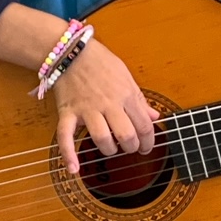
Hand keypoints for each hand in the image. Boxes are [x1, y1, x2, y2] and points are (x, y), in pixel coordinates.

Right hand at [52, 38, 157, 175]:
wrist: (72, 51)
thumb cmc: (100, 62)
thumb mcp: (126, 76)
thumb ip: (140, 99)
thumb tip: (155, 117)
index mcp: (126, 95)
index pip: (144, 126)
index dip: (149, 141)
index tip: (146, 147)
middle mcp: (109, 104)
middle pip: (126, 136)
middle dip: (131, 147)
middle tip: (130, 148)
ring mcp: (88, 110)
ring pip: (102, 139)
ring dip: (109, 149)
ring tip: (110, 148)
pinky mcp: (68, 113)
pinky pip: (66, 137)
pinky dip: (68, 155)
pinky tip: (74, 169)